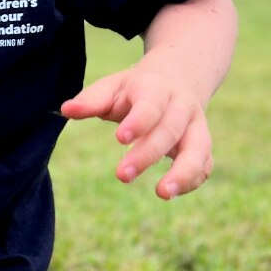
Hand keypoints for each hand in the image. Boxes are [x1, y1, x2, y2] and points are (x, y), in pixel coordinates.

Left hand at [61, 64, 213, 198]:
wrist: (177, 77)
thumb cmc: (133, 89)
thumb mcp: (111, 87)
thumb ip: (91, 100)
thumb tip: (66, 110)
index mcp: (156, 88)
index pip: (150, 105)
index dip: (138, 121)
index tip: (119, 138)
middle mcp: (181, 106)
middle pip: (169, 130)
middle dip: (147, 154)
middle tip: (121, 175)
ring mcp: (197, 126)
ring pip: (198, 148)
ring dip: (183, 173)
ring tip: (162, 194)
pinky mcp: (203, 143)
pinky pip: (205, 163)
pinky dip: (193, 179)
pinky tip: (172, 193)